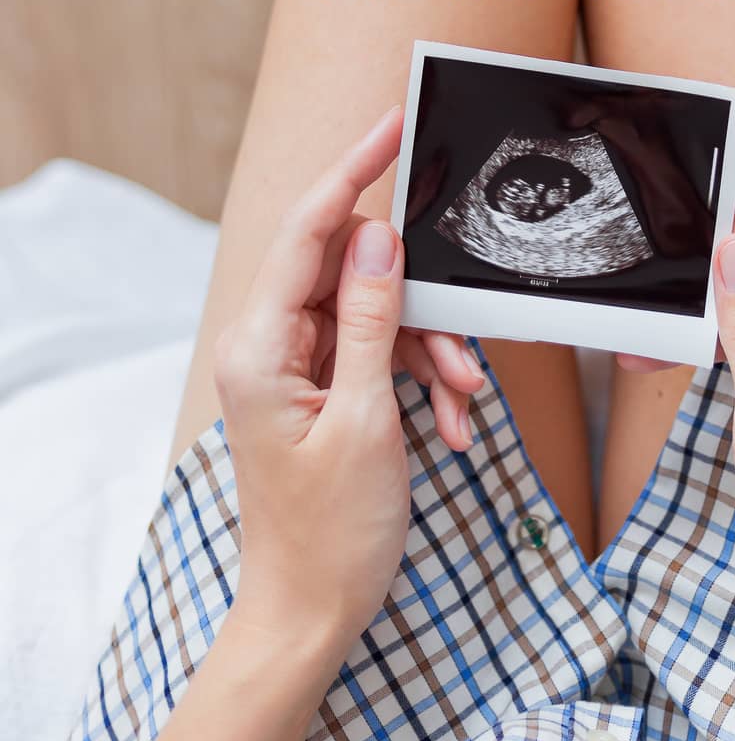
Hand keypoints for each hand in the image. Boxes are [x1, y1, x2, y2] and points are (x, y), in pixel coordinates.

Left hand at [213, 107, 483, 666]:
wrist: (309, 616)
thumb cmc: (329, 534)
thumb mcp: (365, 419)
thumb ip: (373, 320)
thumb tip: (379, 236)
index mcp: (262, 345)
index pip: (309, 231)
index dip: (353, 170)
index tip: (393, 124)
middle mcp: (271, 345)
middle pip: (354, 274)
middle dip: (421, 307)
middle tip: (466, 352)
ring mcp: (296, 368)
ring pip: (377, 315)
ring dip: (430, 354)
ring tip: (466, 406)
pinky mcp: (321, 388)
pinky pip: (379, 355)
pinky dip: (421, 381)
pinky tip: (453, 427)